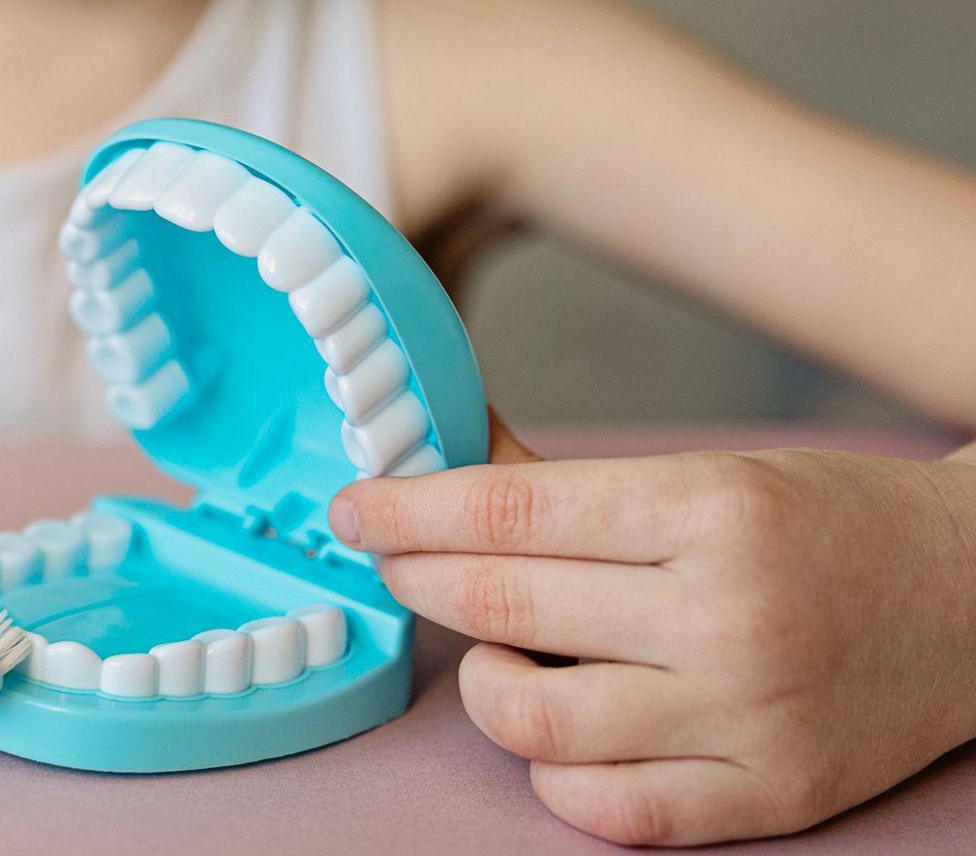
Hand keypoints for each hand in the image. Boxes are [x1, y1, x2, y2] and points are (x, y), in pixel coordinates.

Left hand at [329, 412, 975, 845]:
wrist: (974, 600)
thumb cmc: (825, 525)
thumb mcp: (704, 471)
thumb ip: (563, 478)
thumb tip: (436, 461)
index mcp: (711, 511)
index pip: (508, 513)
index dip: (408, 511)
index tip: (356, 510)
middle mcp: (728, 618)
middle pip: (504, 606)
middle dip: (418, 579)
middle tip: (393, 561)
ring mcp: (746, 720)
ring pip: (534, 721)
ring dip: (481, 679)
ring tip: (494, 647)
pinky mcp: (766, 798)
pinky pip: (603, 808)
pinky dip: (550, 770)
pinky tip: (556, 723)